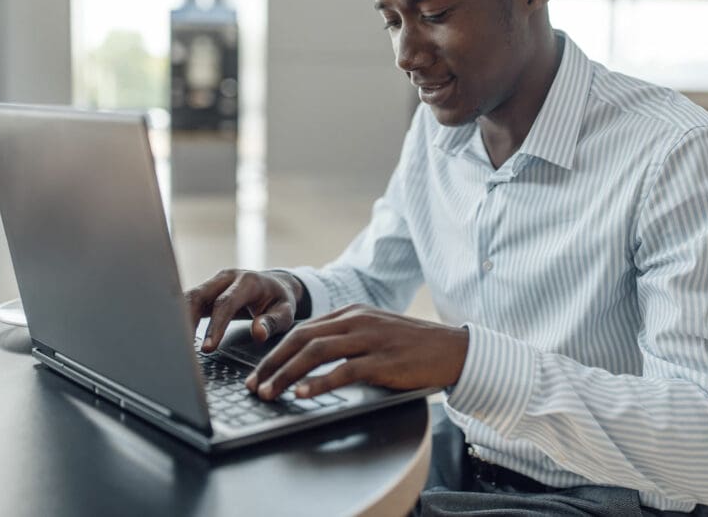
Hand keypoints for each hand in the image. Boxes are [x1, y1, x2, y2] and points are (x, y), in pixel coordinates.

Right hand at [186, 269, 304, 351]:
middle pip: (199, 296)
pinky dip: (181, 318)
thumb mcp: (285, 313)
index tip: (207, 348)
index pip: (225, 303)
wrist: (276, 285)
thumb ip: (272, 323)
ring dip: (180, 320)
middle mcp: (227, 277)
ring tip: (176, 344)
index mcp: (248, 281)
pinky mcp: (207, 290)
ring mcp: (215, 282)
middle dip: (188, 322)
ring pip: (190, 297)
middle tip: (183, 348)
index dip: (215, 326)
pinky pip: (189, 302)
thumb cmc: (279, 300)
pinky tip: (177, 336)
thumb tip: (258, 334)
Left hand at [244, 304, 468, 400]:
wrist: (452, 349)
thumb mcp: (374, 332)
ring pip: (316, 352)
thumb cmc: (412, 346)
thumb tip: (309, 355)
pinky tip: (303, 394)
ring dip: (287, 374)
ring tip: (269, 392)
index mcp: (351, 313)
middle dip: (272, 363)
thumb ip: (345, 338)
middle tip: (254, 385)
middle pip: (302, 338)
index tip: (257, 372)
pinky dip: (319, 382)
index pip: (303, 329)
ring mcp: (370, 339)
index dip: (275, 351)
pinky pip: (343, 370)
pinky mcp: (383, 361)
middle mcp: (357, 321)